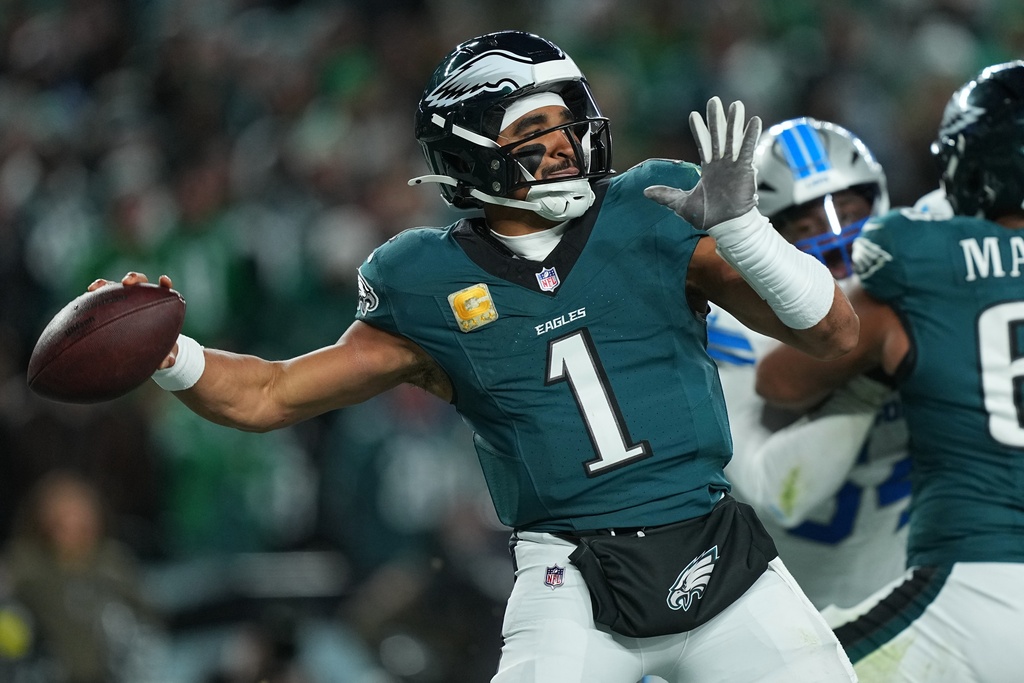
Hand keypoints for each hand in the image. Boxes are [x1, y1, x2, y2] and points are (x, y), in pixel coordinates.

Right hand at [88, 272, 177, 368]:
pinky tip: (81, 304)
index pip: (163, 289)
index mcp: (159, 304)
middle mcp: (141, 297)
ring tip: (95, 287)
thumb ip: (168, 358)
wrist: (147, 349)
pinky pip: (99, 300)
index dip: (164, 283)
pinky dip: (92, 300)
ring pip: (115, 287)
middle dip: (133, 278)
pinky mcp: (110, 306)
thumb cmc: (160, 347)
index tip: (163, 280)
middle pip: (139, 282)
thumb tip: (165, 363)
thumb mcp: (165, 353)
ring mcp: (125, 300)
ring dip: (105, 284)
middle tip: (127, 282)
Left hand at [644, 96, 761, 229]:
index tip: (694, 115)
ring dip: (734, 122)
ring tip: (736, 105)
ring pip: (733, 139)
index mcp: (709, 169)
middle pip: (718, 136)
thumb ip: (666, 195)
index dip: (699, 130)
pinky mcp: (744, 169)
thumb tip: (645, 192)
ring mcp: (733, 165)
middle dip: (716, 119)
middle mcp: (721, 164)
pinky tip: (753, 120)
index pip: (703, 144)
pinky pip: (747, 149)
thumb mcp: (681, 204)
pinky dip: (750, 135)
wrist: (726, 226)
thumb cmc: (709, 216)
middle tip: (714, 100)